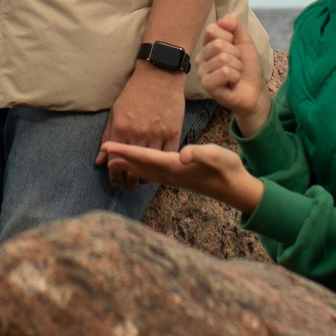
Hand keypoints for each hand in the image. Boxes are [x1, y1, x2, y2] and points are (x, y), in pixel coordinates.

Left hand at [97, 60, 186, 188]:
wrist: (159, 75)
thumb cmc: (135, 93)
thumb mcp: (116, 112)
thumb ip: (108, 137)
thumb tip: (100, 161)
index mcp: (121, 130)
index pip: (115, 161)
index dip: (114, 176)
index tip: (115, 182)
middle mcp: (138, 134)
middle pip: (133, 168)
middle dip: (129, 182)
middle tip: (128, 187)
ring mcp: (157, 134)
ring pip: (152, 166)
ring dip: (146, 177)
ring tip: (142, 183)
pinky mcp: (173, 132)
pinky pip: (168, 156)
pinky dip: (163, 165)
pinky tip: (159, 170)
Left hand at [97, 142, 261, 214]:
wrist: (235, 188)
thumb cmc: (227, 169)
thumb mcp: (216, 155)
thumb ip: (199, 154)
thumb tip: (184, 155)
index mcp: (174, 166)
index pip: (143, 156)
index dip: (124, 150)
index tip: (106, 147)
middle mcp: (169, 174)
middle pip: (138, 165)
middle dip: (119, 159)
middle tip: (100, 151)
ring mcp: (173, 178)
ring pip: (143, 170)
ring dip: (127, 165)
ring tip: (111, 160)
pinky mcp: (177, 178)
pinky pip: (152, 174)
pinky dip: (140, 169)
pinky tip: (137, 168)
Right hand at [197, 14, 271, 134]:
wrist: (255, 89)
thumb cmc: (247, 66)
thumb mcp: (244, 40)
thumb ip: (235, 25)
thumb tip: (223, 19)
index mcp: (207, 45)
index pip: (212, 29)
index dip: (230, 38)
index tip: (234, 47)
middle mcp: (201, 58)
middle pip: (218, 44)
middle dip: (236, 54)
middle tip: (236, 64)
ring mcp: (202, 73)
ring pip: (223, 59)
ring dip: (237, 67)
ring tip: (235, 74)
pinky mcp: (207, 86)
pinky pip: (224, 72)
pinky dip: (235, 76)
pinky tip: (233, 82)